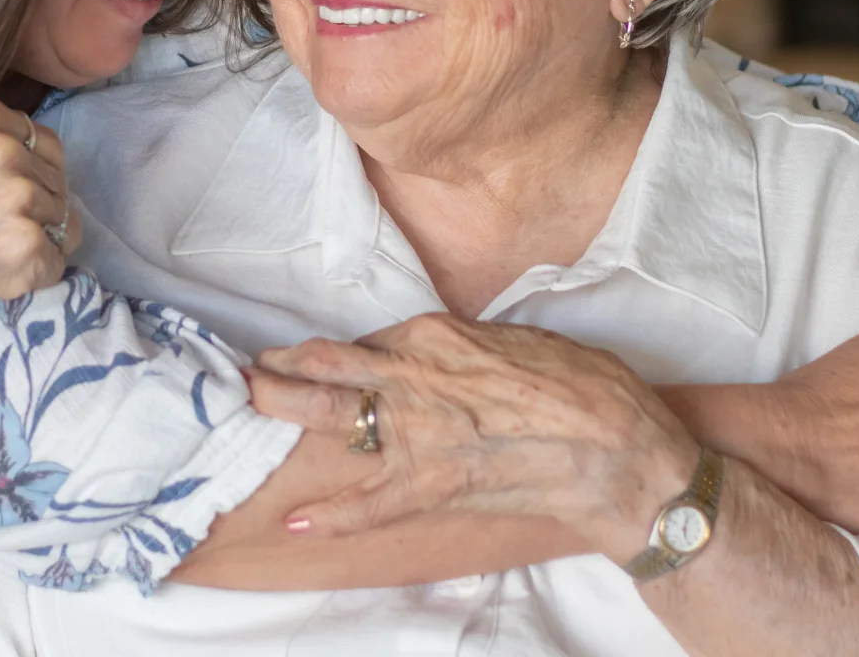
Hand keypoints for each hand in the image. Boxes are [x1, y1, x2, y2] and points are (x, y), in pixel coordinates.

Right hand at [0, 94, 74, 366]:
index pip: (41, 140)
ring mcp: (18, 196)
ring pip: (62, 223)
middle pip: (55, 182)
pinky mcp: (27, 245)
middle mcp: (3, 148)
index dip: (31, 174)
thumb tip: (10, 146)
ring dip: (37, 246)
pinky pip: (56, 263)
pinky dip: (33, 279)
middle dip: (36, 212)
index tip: (5, 200)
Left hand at [250, 313, 699, 561]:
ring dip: (284, 411)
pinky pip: (367, 502)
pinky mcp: (429, 484)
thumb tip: (445, 355)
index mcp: (434, 336)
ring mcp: (416, 431)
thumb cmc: (580, 385)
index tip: (305, 355)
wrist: (612, 446)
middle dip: (281, 370)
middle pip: (327, 369)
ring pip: (332, 417)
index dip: (332, 351)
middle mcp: (412, 376)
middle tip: (246, 371)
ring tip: (249, 406)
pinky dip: (330, 514)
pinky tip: (296, 521)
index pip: (365, 342)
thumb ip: (466, 346)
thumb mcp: (516, 340)